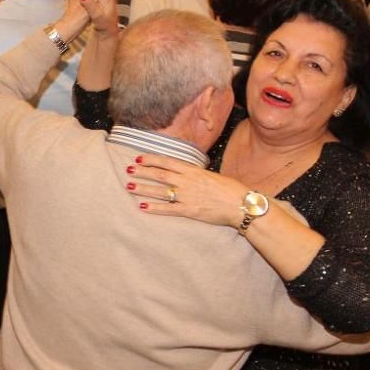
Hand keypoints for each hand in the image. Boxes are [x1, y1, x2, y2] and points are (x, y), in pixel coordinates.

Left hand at [125, 153, 246, 227]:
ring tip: (129, 186)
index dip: (152, 160)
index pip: (167, 162)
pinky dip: (154, 207)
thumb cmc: (229, 189)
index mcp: (193, 171)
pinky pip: (168, 209)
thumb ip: (195, 175)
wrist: (241, 204)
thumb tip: (185, 173)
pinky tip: (142, 206)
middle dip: (142, 172)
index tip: (139, 158)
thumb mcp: (211, 175)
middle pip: (160, 175)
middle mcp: (187, 181)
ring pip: (160, 191)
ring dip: (144, 188)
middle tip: (128, 170)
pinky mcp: (189, 211)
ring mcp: (187, 196)